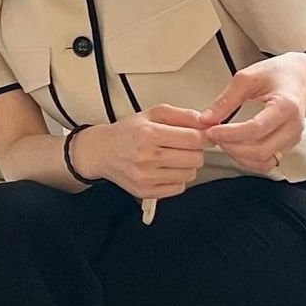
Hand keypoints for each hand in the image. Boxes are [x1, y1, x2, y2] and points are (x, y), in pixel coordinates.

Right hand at [76, 104, 209, 201]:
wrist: (101, 152)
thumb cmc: (127, 132)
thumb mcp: (152, 114)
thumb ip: (181, 115)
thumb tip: (205, 121)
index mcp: (149, 134)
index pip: (193, 139)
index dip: (204, 137)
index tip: (203, 136)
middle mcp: (146, 157)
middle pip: (195, 158)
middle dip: (195, 151)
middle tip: (185, 146)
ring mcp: (146, 177)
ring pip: (189, 174)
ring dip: (186, 165)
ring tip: (172, 157)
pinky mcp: (145, 192)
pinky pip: (179, 188)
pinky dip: (177, 178)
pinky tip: (165, 169)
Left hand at [196, 53, 305, 174]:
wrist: (303, 78)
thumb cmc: (279, 73)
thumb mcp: (248, 77)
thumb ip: (226, 99)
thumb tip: (206, 119)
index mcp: (286, 106)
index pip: (256, 128)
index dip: (230, 134)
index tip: (211, 130)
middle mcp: (293, 127)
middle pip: (261, 150)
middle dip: (232, 147)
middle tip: (213, 135)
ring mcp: (292, 139)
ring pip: (264, 161)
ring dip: (238, 156)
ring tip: (223, 140)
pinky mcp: (288, 146)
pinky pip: (267, 163)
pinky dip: (248, 160)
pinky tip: (236, 147)